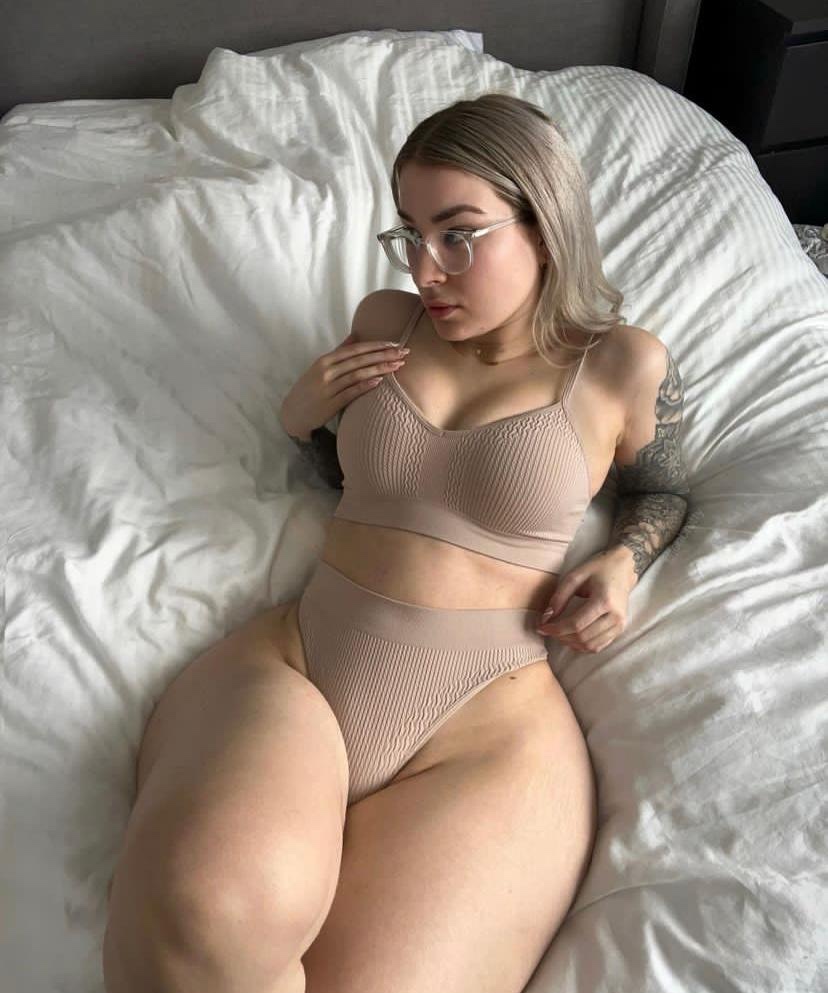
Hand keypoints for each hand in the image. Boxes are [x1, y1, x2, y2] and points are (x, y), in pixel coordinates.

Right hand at [279, 332, 408, 439]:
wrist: (293, 413)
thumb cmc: (310, 388)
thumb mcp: (321, 367)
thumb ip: (339, 351)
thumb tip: (356, 334)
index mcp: (325, 360)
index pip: (355, 349)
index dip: (376, 345)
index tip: (394, 343)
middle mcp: (326, 371)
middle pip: (359, 360)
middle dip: (383, 355)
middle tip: (403, 352)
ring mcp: (327, 387)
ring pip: (357, 374)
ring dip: (379, 368)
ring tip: (398, 365)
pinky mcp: (330, 404)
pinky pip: (350, 392)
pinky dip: (364, 385)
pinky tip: (379, 381)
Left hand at [535, 546, 637, 652]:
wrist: (622, 568)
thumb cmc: (598, 569)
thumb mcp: (575, 576)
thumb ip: (559, 597)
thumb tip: (546, 618)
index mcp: (604, 601)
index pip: (576, 624)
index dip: (556, 629)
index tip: (541, 627)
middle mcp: (615, 616)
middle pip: (583, 637)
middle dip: (561, 637)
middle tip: (547, 629)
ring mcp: (620, 625)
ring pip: (591, 646)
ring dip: (571, 643)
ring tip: (558, 633)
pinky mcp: (620, 630)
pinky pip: (599, 646)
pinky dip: (582, 646)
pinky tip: (571, 638)